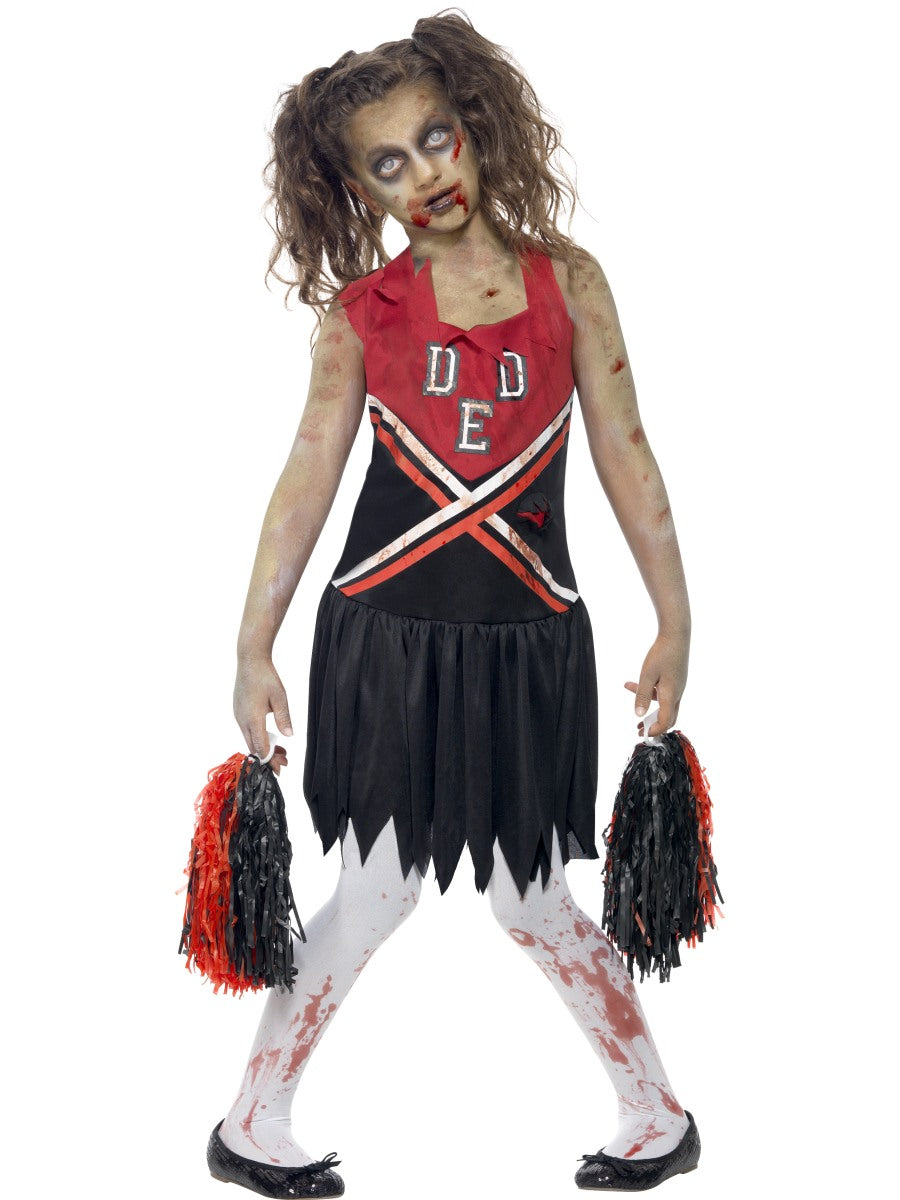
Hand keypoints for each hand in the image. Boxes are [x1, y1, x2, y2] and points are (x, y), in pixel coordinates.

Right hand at [234, 654, 293, 775]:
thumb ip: (284, 718)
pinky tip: (269, 737)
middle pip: (254, 747)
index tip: (280, 769)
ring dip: (263, 747)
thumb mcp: (280, 697)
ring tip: (281, 752)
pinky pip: (247, 730)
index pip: (260, 748)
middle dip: (268, 757)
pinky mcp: (238, 711)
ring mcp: (238, 715)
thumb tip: (289, 736)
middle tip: (284, 763)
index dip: (270, 761)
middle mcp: (242, 720)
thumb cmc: (266, 677)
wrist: (250, 660)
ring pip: (250, 739)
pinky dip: (258, 737)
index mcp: (253, 719)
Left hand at [624, 630, 688, 737]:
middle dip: (654, 725)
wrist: (676, 635)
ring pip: (664, 703)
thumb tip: (638, 714)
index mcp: (671, 695)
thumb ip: (642, 695)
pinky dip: (650, 693)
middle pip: (668, 716)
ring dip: (649, 708)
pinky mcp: (675, 679)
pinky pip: (663, 692)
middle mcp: (677, 693)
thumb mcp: (647, 675)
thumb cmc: (662, 654)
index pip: (665, 721)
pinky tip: (632, 685)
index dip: (655, 730)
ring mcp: (677, 686)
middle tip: (640, 730)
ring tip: (635, 711)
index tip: (644, 734)